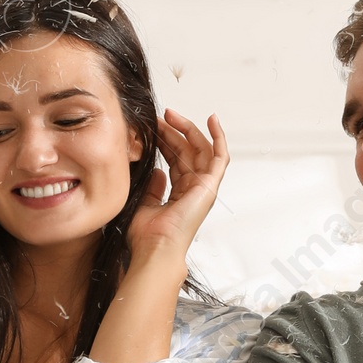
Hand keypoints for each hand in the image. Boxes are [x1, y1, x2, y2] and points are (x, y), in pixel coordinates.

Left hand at [125, 111, 228, 258]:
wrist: (154, 248)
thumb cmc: (147, 236)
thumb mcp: (142, 203)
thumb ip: (151, 186)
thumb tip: (157, 171)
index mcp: (179, 194)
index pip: (176, 160)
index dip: (165, 141)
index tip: (152, 128)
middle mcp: (194, 189)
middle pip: (187, 152)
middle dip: (173, 131)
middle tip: (158, 117)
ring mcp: (203, 187)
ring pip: (200, 149)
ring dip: (187, 129)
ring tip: (171, 115)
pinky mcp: (210, 186)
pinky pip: (220, 157)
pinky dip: (219, 137)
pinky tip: (212, 120)